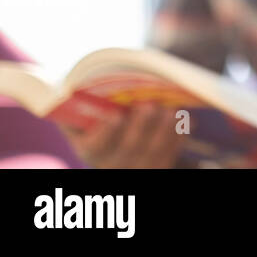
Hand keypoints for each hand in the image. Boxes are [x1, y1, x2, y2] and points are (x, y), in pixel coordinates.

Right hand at [60, 103, 183, 168]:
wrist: (126, 144)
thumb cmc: (104, 120)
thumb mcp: (86, 119)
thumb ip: (80, 106)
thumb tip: (70, 86)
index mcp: (91, 149)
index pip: (95, 146)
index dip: (105, 132)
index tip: (116, 114)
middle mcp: (112, 164)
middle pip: (128, 148)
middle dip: (141, 125)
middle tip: (149, 104)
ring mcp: (137, 169)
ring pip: (152, 153)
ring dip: (163, 129)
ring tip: (171, 110)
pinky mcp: (158, 168)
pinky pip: (170, 156)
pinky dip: (178, 137)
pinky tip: (185, 121)